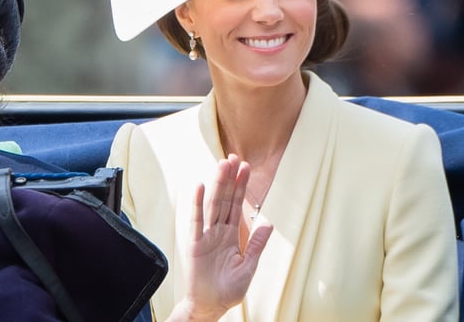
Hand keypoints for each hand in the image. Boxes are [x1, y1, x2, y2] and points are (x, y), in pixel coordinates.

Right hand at [170, 154, 273, 320]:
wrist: (210, 308)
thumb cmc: (228, 290)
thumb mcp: (248, 267)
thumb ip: (256, 245)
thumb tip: (268, 224)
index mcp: (232, 235)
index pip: (238, 205)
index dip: (241, 186)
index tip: (245, 167)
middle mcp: (219, 231)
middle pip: (225, 199)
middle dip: (230, 178)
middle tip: (234, 157)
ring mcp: (207, 235)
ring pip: (213, 204)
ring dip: (218, 184)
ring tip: (222, 164)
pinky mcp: (195, 244)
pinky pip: (196, 220)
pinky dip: (197, 203)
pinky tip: (200, 186)